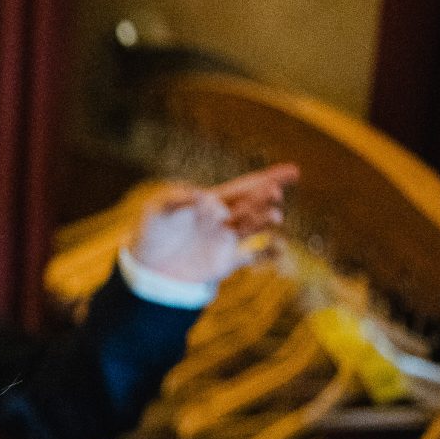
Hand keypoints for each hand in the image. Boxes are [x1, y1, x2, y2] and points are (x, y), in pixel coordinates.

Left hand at [128, 163, 296, 287]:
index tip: (291, 171)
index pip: (244, 187)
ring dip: (264, 221)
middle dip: (264, 196)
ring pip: (252, 228)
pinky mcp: (226, 262)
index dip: (267, 178)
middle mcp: (225, 220)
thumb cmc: (151, 231)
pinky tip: (279, 248)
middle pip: (251, 204)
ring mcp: (227, 241)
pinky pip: (251, 258)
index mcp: (212, 202)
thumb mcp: (158, 211)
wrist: (148, 267)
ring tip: (274, 215)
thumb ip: (178, 202)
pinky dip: (267, 254)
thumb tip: (204, 197)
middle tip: (274, 191)